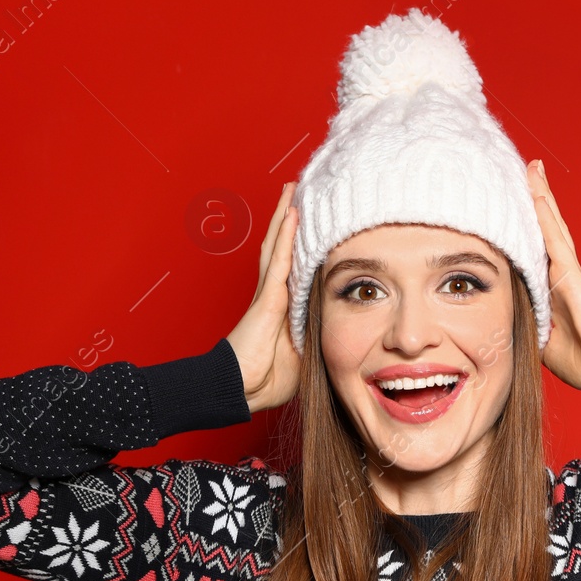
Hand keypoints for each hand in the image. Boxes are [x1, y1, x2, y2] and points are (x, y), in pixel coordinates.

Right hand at [225, 183, 299, 411]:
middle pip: (282, 247)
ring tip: (292, 190)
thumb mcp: (303, 357)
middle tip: (298, 191)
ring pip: (278, 246)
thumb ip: (317, 340)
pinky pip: (280, 261)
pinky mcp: (267, 298)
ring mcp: (269, 293)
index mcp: (282, 307)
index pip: (293, 267)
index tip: (312, 223)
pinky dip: (286, 236)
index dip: (299, 244)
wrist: (240, 390)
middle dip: (289, 219)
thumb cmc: (266, 379)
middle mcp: (273, 294)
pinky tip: (293, 214)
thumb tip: (340, 336)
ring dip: (286, 217)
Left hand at [530, 160, 580, 391]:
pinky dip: (544, 216)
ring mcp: (566, 271)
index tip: (514, 204)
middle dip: (536, 199)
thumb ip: (527, 325)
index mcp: (551, 288)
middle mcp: (559, 273)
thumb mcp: (543, 342)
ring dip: (540, 196)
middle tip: (528, 170)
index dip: (526, 226)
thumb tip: (507, 322)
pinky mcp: (570, 276)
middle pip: (544, 228)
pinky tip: (535, 194)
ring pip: (549, 225)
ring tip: (532, 168)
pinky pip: (554, 240)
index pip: (536, 249)